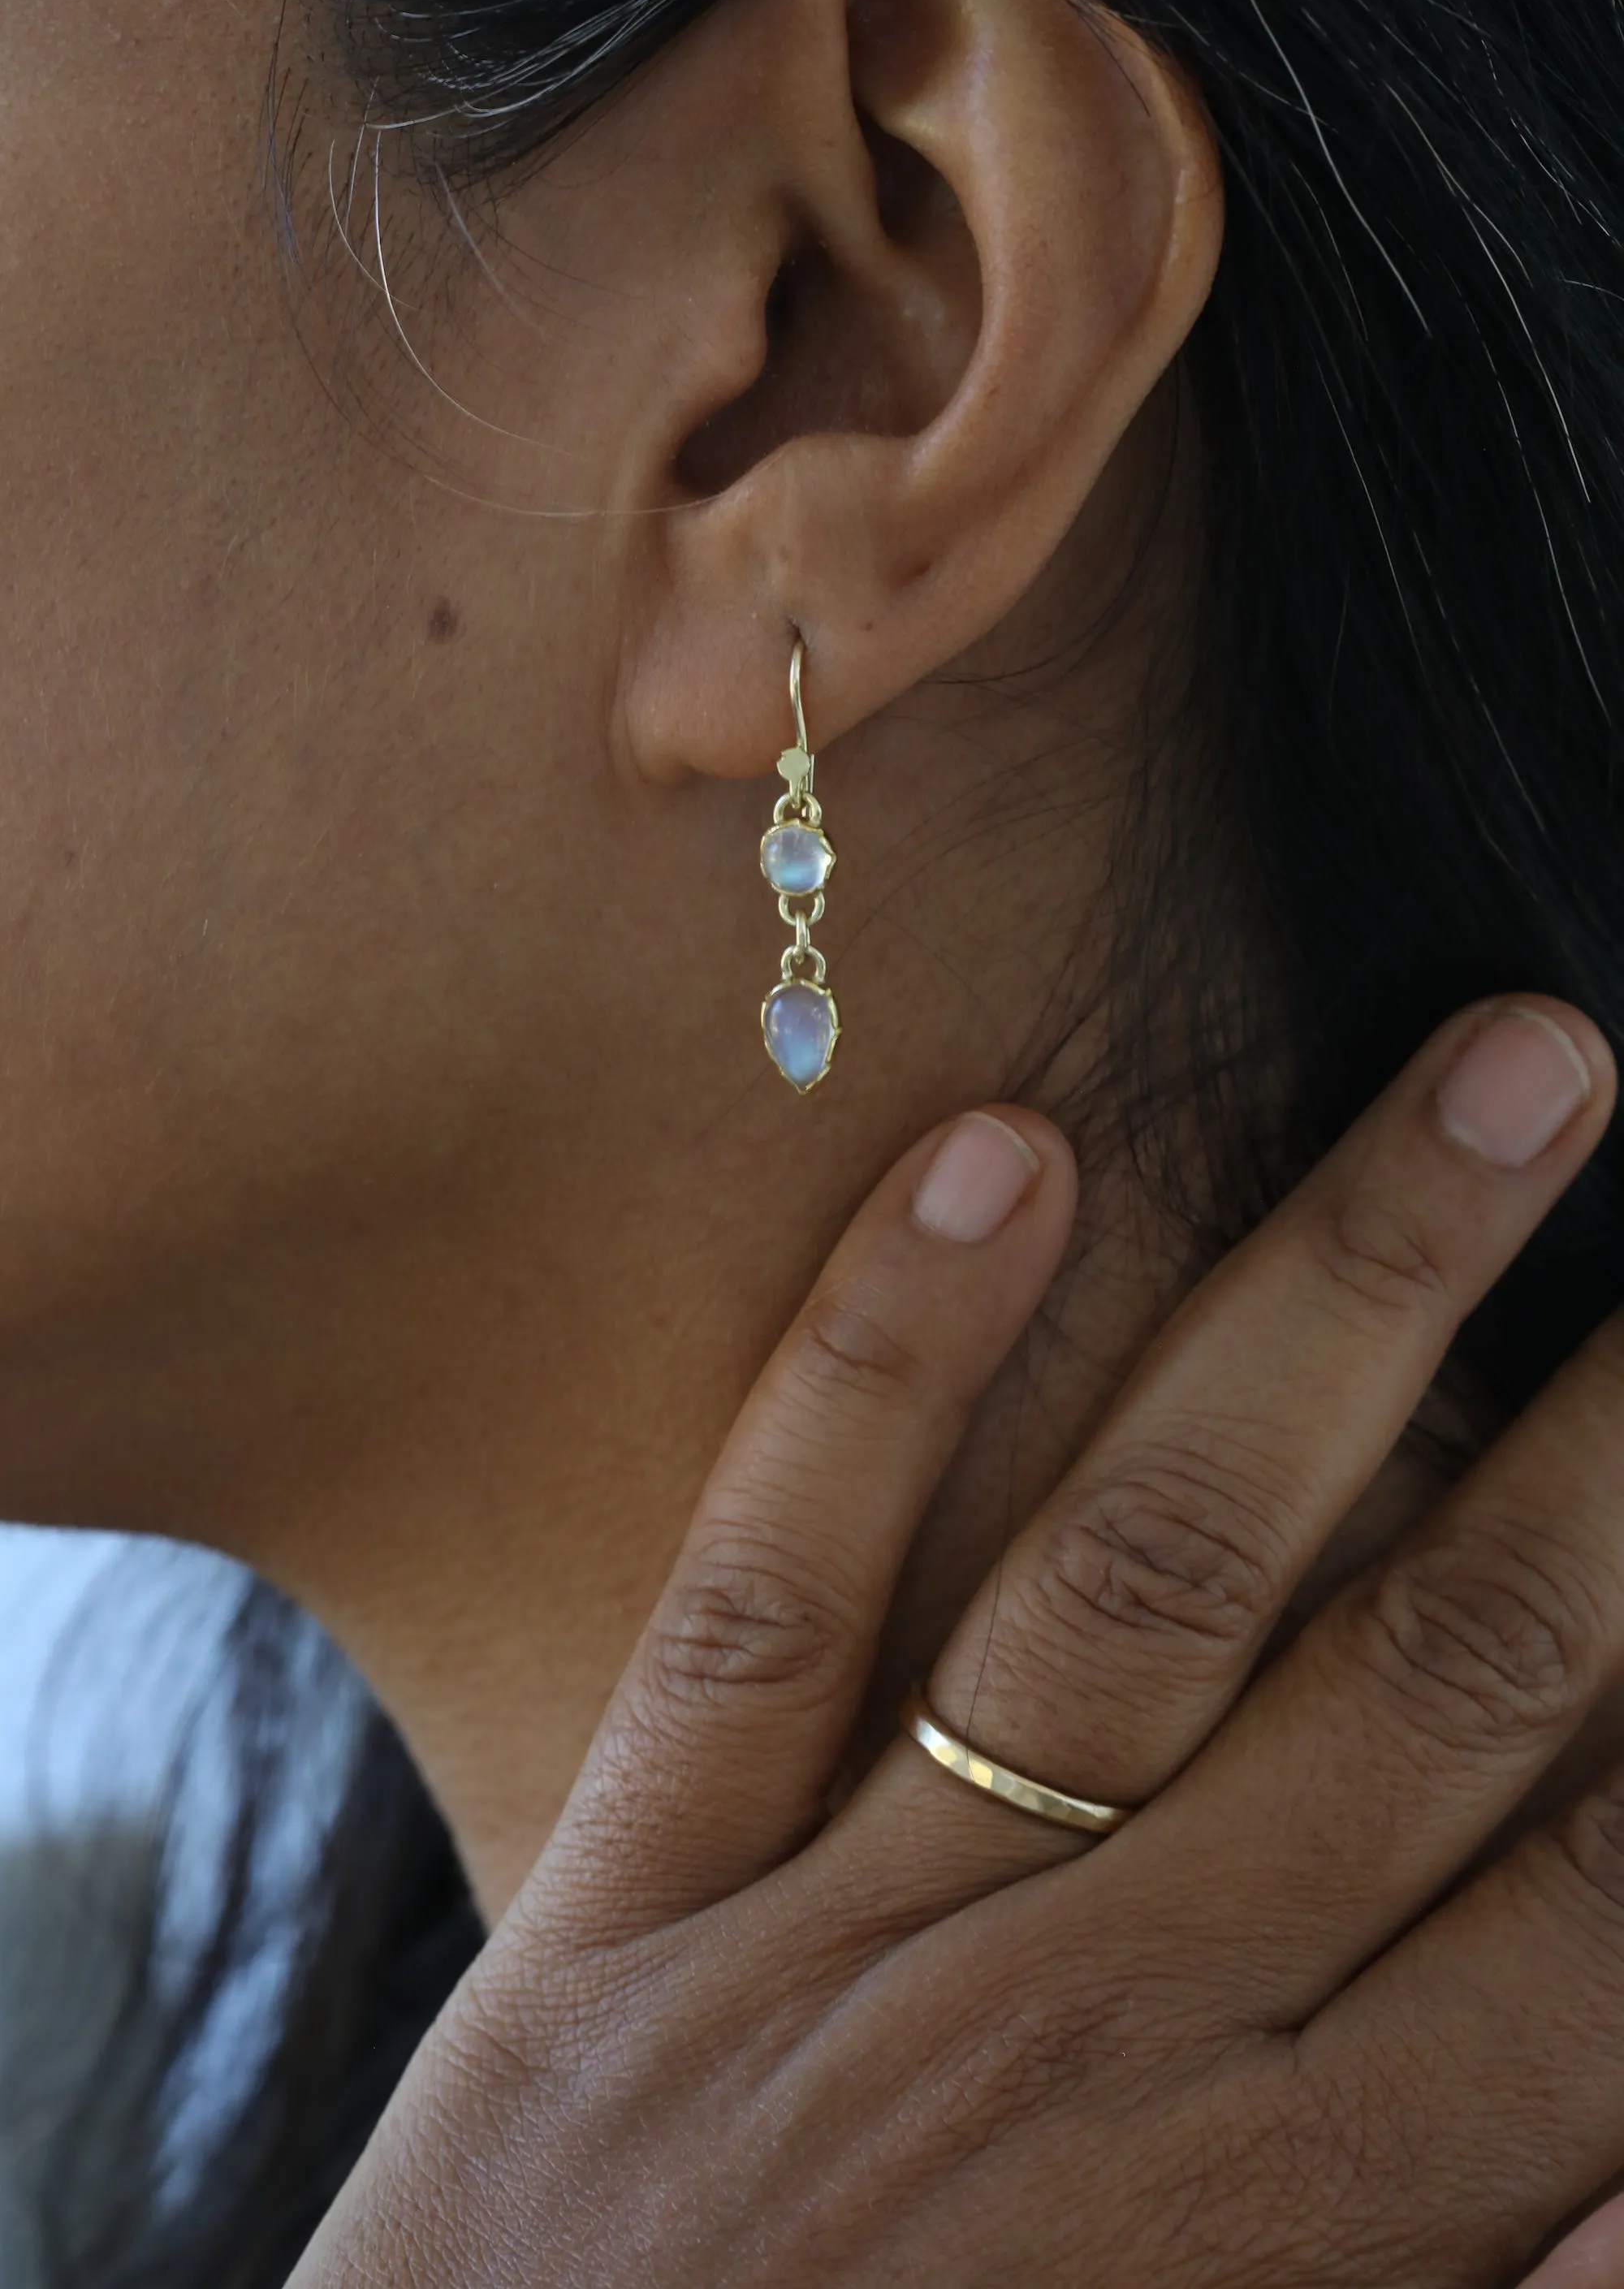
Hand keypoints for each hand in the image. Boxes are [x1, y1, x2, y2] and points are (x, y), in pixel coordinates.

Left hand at [293, 999, 1623, 2287]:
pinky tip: (1004, 1146)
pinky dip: (882, 1368)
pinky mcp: (629, 1905)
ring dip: (1350, 1292)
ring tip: (1502, 1068)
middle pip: (1435, 1673)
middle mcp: (1102, 2042)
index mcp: (1301, 2228)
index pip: (1606, 1889)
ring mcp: (850, 1945)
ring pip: (1154, 1563)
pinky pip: (769, 1598)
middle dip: (1614, 1431)